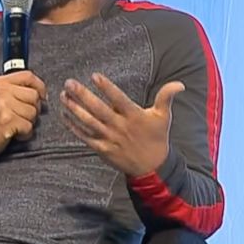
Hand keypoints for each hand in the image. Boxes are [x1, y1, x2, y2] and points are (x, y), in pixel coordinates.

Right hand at [0, 70, 47, 154]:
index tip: (42, 96)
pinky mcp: (7, 121)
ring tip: (16, 123)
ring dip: (29, 122)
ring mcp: (4, 106)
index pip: (28, 76)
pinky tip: (15, 132)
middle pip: (34, 95)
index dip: (40, 86)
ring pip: (33, 112)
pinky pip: (29, 126)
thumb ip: (15, 88)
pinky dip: (25, 133)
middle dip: (33, 108)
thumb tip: (40, 93)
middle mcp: (1, 92)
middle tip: (22, 115)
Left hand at [59, 72, 183, 176]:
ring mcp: (109, 138)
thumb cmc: (156, 137)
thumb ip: (166, 98)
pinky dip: (73, 126)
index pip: (119, 99)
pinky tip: (63, 114)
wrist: (152, 167)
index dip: (107, 87)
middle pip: (98, 109)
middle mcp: (120, 126)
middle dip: (82, 95)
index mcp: (135, 116)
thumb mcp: (163, 117)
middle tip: (69, 82)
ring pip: (88, 121)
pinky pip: (84, 136)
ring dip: (73, 108)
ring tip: (63, 95)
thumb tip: (180, 84)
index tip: (94, 76)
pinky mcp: (102, 148)